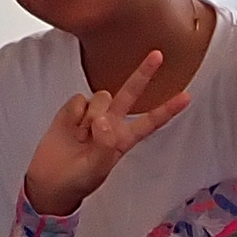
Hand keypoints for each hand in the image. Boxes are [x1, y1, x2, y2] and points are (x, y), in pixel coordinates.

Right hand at [22, 48, 186, 215]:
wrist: (50, 181)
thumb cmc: (78, 180)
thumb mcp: (97, 170)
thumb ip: (104, 145)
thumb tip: (101, 120)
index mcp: (123, 139)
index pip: (150, 122)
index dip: (167, 109)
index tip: (186, 97)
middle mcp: (111, 122)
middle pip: (130, 94)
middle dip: (143, 73)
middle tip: (158, 55)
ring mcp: (92, 114)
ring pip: (101, 97)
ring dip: (92, 115)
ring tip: (81, 137)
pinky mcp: (72, 110)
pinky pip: (79, 100)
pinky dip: (74, 114)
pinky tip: (69, 129)